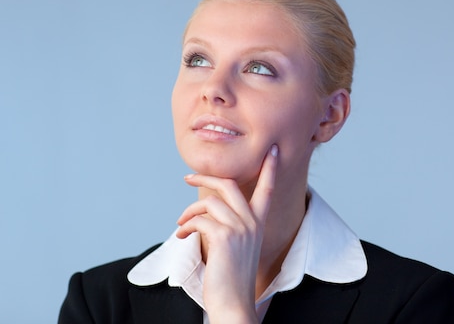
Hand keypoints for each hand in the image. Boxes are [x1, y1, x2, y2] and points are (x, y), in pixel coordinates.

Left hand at [175, 145, 277, 323]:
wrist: (233, 303)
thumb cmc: (231, 277)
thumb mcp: (236, 246)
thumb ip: (229, 225)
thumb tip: (206, 210)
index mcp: (258, 223)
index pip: (268, 189)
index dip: (270, 169)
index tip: (273, 150)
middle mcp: (252, 222)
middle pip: (229, 184)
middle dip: (205, 176)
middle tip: (188, 177)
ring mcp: (240, 228)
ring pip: (210, 201)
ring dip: (189, 210)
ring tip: (181, 223)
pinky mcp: (224, 236)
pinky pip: (199, 219)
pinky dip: (186, 226)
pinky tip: (181, 236)